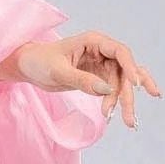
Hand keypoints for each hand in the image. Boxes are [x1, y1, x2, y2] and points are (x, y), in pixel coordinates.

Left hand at [0, 31, 160, 127]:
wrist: (28, 67)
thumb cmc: (40, 62)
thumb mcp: (59, 72)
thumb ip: (82, 80)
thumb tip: (107, 90)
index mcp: (94, 41)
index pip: (120, 52)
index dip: (131, 68)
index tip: (136, 85)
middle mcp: (102, 51)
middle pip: (124, 72)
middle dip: (127, 95)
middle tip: (129, 118)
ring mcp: (102, 64)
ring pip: (122, 83)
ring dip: (125, 102)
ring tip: (129, 122)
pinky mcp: (98, 77)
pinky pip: (114, 88)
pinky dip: (120, 100)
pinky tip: (128, 111)